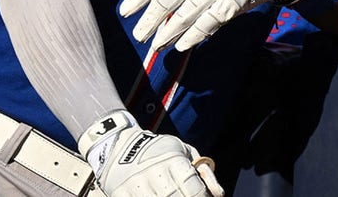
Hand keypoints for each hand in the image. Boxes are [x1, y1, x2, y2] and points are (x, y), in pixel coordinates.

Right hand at [80, 112, 223, 196]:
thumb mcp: (183, 151)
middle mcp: (154, 172)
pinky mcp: (120, 193)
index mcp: (172, 160)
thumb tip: (218, 194)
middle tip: (186, 196)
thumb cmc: (158, 150)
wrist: (118, 145)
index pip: (194, 190)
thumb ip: (203, 172)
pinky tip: (156, 196)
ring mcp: (135, 185)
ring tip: (169, 194)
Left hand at [119, 0, 297, 51]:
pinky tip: (181, 45)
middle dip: (149, 21)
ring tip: (155, 45)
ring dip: (167, 34)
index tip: (124, 12)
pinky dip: (192, 37)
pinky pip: (205, 25)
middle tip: (138, 35)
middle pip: (165, 2)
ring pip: (183, 17)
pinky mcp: (227, 6)